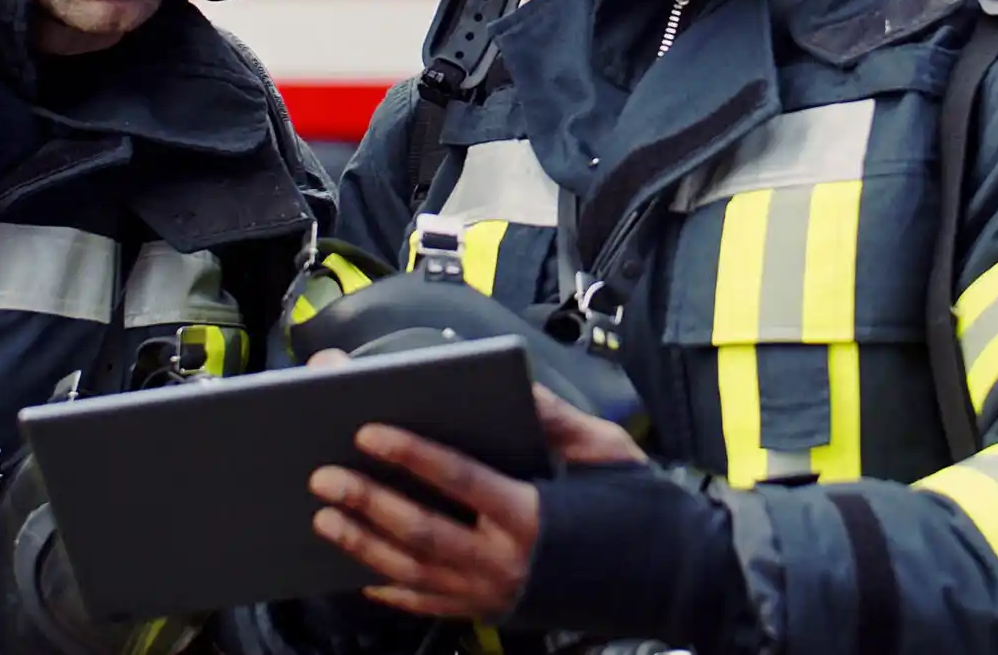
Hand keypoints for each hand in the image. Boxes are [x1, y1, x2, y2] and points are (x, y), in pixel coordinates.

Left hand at [302, 349, 645, 620]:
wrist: (676, 580)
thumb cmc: (642, 510)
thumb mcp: (604, 453)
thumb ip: (553, 418)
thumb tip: (511, 383)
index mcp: (533, 513)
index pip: (456, 479)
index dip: (409, 453)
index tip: (367, 430)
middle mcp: (508, 560)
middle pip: (419, 531)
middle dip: (365, 502)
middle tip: (322, 475)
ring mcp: (497, 594)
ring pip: (414, 571)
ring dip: (363, 544)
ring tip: (324, 518)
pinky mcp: (496, 614)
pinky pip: (432, 606)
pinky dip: (393, 590)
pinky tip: (362, 573)